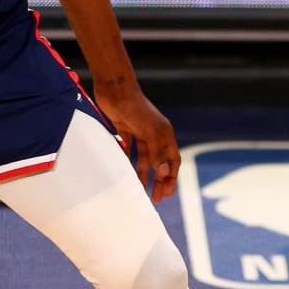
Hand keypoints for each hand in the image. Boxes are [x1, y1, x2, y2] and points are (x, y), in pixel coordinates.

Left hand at [94, 82, 178, 201]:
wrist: (115, 89)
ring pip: (144, 158)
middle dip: (159, 180)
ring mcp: (139, 132)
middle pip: (159, 162)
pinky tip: (124, 171)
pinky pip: (129, 149)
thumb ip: (157, 152)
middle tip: (157, 198)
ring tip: (140, 189)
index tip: (168, 193)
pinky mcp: (125, 129)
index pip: (172, 160)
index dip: (172, 177)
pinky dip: (128, 160)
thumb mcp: (149, 131)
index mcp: (164, 134)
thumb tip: (164, 172)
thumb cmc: (135, 108)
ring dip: (143, 174)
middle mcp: (154, 134)